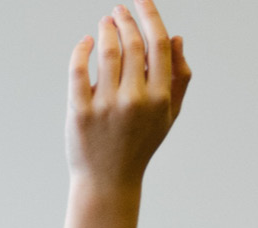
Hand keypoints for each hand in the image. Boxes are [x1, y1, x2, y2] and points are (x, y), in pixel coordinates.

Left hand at [59, 0, 191, 227]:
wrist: (109, 180)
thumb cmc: (140, 144)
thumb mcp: (167, 116)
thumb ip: (179, 78)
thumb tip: (177, 38)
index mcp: (159, 99)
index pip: (158, 45)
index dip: (149, 17)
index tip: (141, 1)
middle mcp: (135, 100)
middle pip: (131, 45)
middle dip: (125, 21)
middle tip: (118, 11)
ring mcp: (107, 106)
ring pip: (106, 52)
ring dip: (105, 30)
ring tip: (105, 23)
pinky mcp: (81, 112)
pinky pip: (78, 70)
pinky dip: (82, 49)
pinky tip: (86, 42)